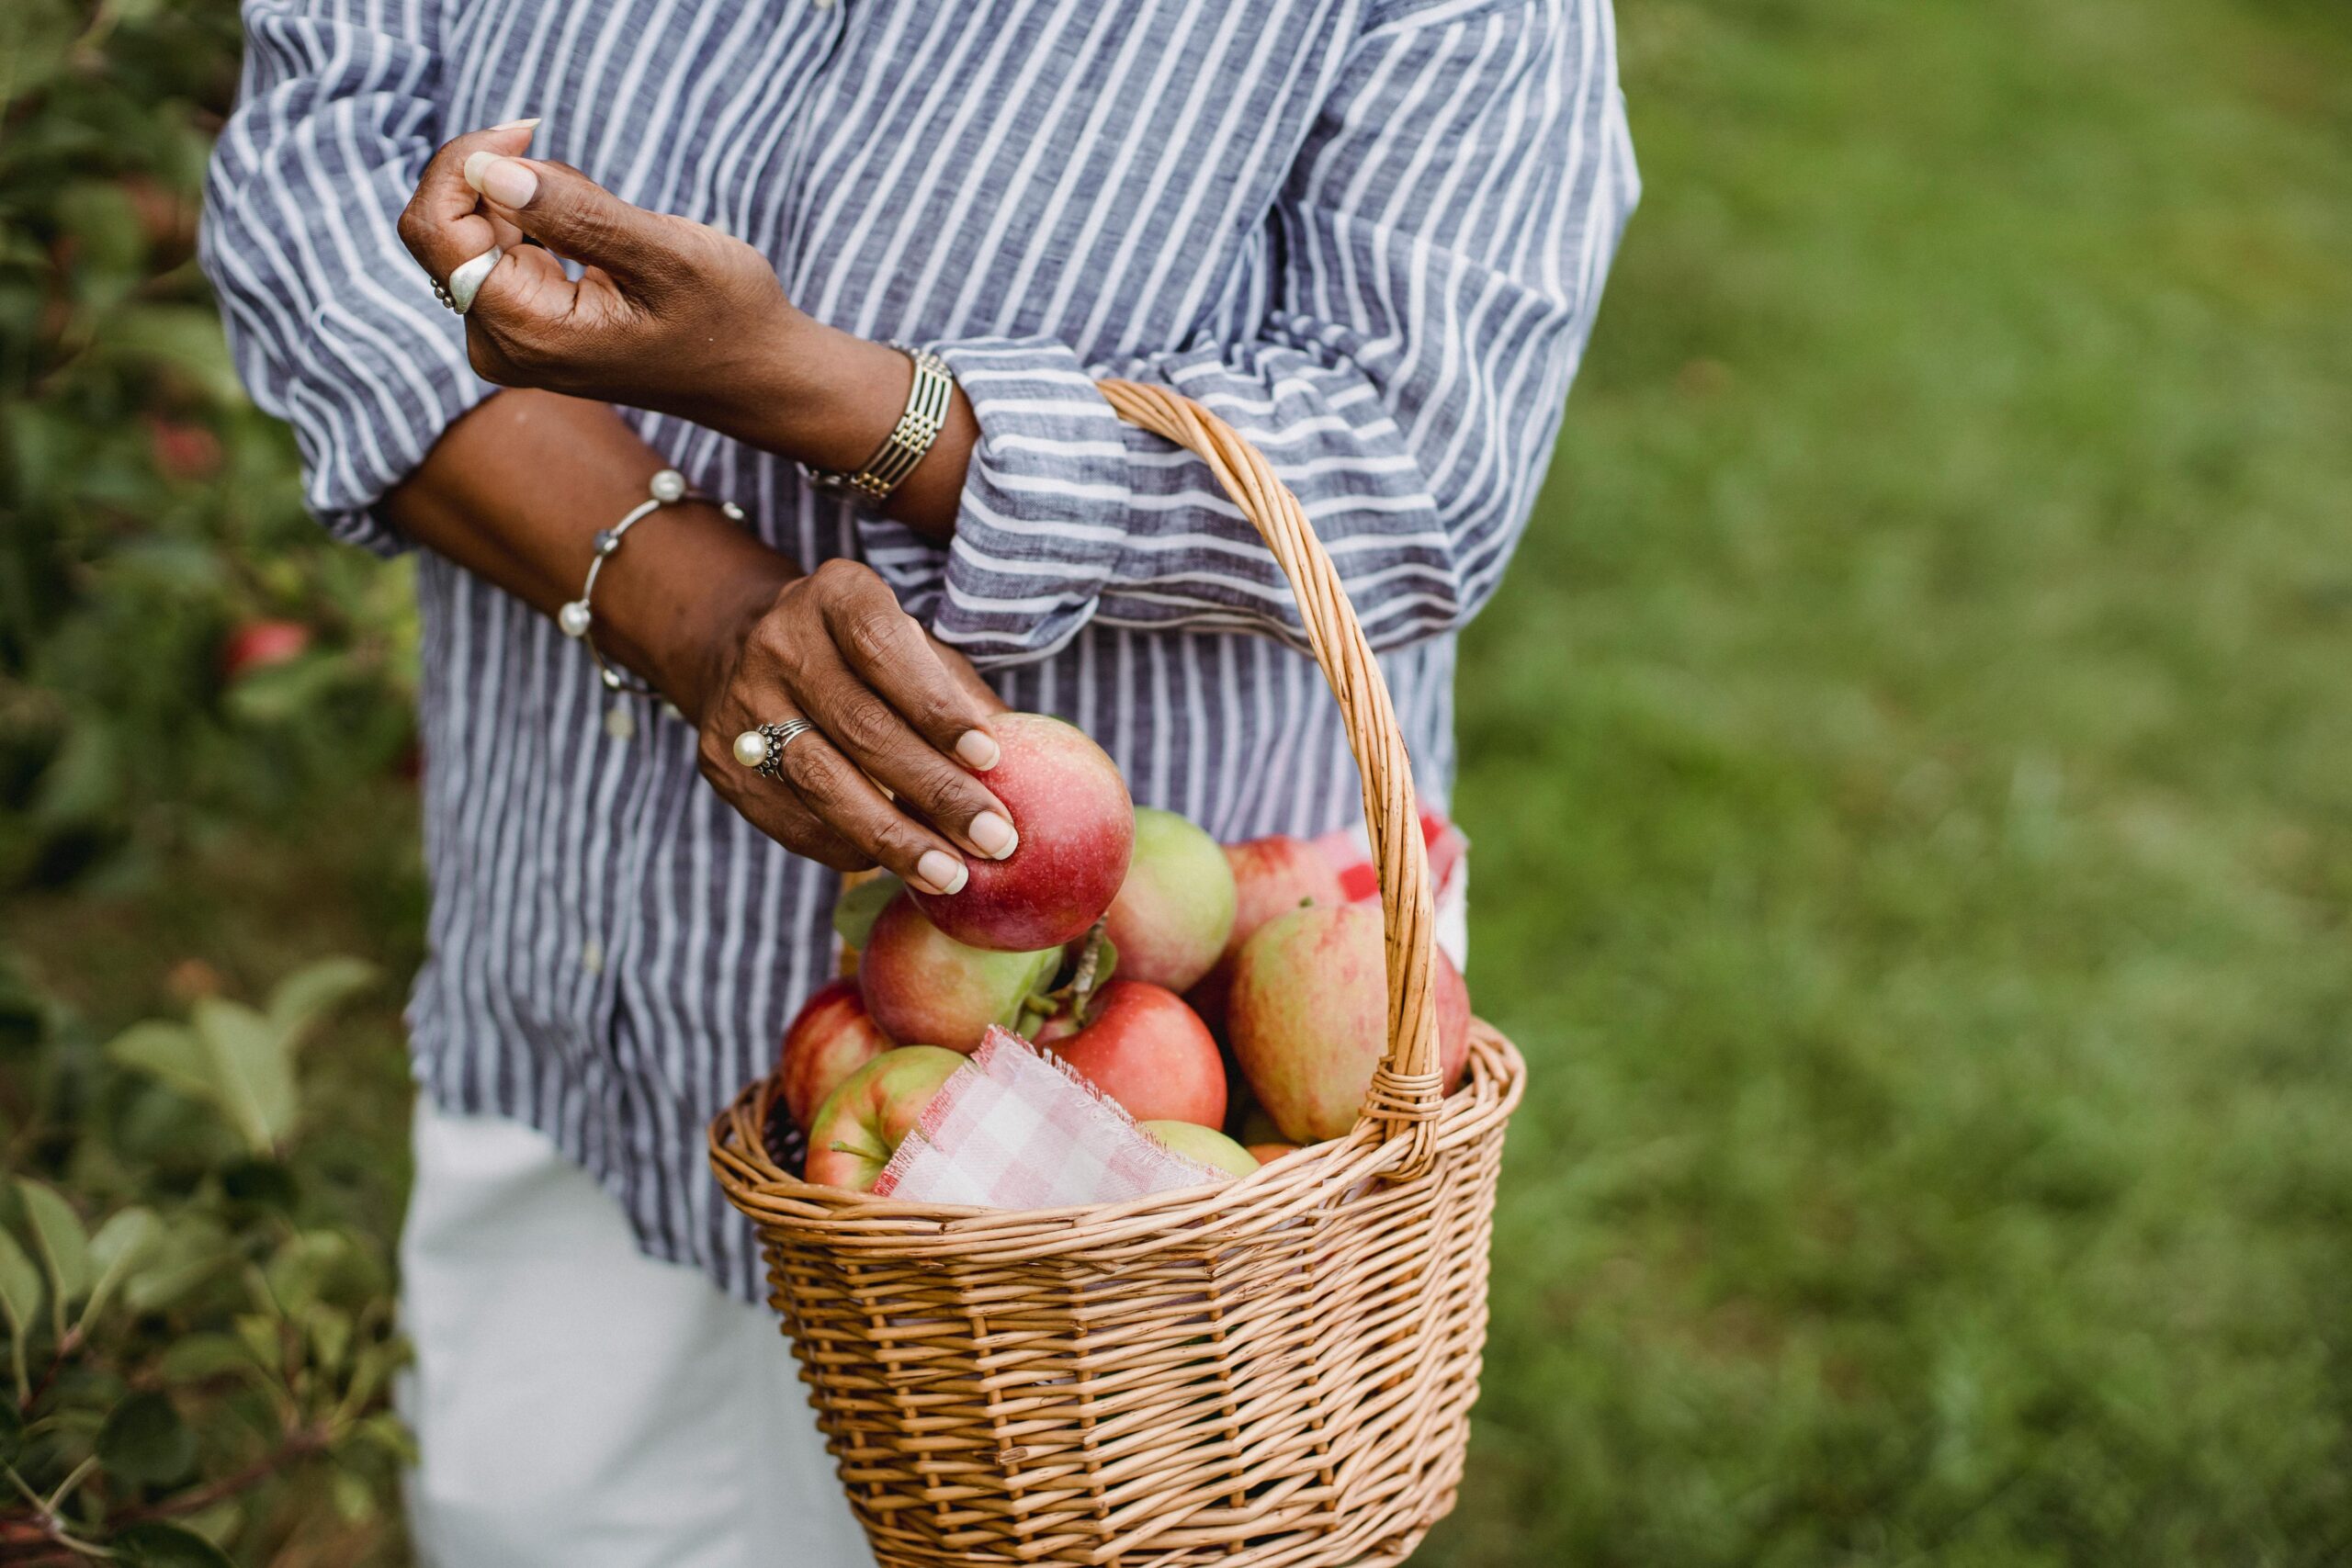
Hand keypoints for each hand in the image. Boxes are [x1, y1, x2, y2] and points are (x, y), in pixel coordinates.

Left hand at [395, 124, 798, 426]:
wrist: (755, 374)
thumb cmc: (726, 318)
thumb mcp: (667, 255)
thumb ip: (576, 213)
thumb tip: (488, 169)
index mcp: (528, 332)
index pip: (435, 228)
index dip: (465, 162)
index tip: (525, 132)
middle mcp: (500, 344)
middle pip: (445, 227)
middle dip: (506, 183)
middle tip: (589, 187)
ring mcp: (506, 339)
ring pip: (473, 230)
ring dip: (531, 204)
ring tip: (610, 228)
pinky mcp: (519, 327)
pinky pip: (495, 248)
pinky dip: (537, 224)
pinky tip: (597, 245)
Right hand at [692, 558, 1017, 896]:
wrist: (743, 651)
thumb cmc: (863, 657)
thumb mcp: (913, 649)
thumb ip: (961, 697)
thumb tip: (1028, 767)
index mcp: (836, 595)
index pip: (884, 649)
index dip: (936, 706)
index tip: (990, 758)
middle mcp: (780, 641)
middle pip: (861, 726)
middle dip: (936, 791)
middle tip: (994, 839)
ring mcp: (742, 702)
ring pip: (823, 781)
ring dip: (895, 837)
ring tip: (951, 874)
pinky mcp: (722, 760)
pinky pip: (793, 818)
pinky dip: (849, 848)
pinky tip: (895, 865)